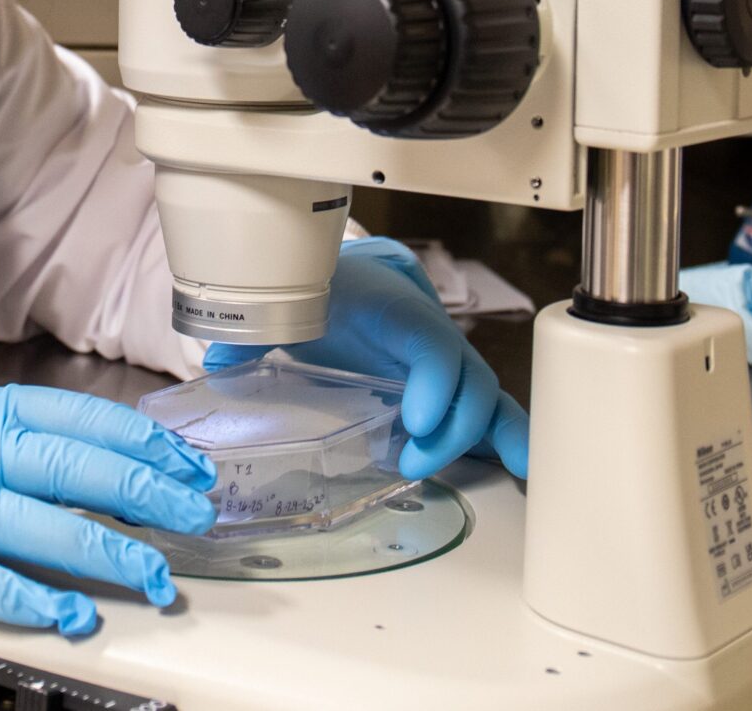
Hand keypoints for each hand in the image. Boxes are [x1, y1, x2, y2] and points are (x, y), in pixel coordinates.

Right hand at [0, 380, 217, 635]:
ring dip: (108, 555)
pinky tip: (69, 614)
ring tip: (153, 578)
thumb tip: (71, 450)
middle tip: (195, 517)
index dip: (143, 444)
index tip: (184, 464)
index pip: (83, 420)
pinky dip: (31, 600)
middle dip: (148, 495)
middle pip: (79, 470)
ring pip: (46, 527)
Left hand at [205, 236, 529, 479]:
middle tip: (412, 461)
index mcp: (394, 312)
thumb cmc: (329, 294)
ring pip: (488, 396)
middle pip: (467, 379)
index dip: (431, 379)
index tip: (415, 418)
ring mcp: (449, 363)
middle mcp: (431, 336)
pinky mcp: (454, 388)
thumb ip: (256, 332)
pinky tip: (532, 468)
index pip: (426, 342)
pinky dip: (514, 436)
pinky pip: (493, 410)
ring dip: (489, 437)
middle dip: (452, 425)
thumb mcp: (295, 305)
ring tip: (501, 475)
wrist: (356, 277)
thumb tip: (219, 357)